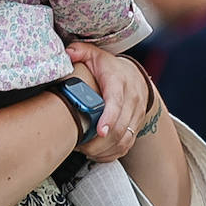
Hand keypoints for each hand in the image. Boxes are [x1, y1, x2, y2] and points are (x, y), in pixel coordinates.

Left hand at [64, 44, 151, 162]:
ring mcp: (136, 115)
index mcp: (119, 82)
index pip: (116, 102)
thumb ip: (80, 52)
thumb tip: (68, 53)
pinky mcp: (136, 126)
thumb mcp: (95, 56)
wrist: (135, 76)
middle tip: (79, 144)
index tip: (100, 131)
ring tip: (85, 150)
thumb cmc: (110, 69)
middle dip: (99, 141)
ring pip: (124, 139)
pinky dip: (111, 154)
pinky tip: (97, 153)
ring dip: (104, 149)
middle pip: (120, 127)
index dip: (109, 117)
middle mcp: (131, 99)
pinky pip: (127, 146)